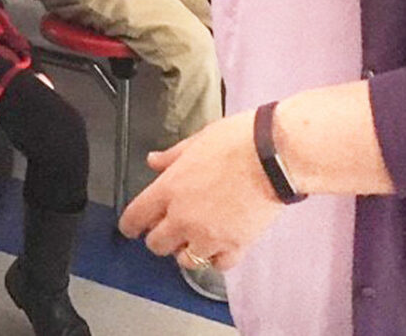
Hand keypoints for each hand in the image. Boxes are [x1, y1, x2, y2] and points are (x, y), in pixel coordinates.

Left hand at [119, 109, 282, 270]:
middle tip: (170, 229)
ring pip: (185, 260)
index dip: (130, 226)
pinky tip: (221, 245)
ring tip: (197, 238)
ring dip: (188, 251)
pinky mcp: (235, 246)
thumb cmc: (237, 141)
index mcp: (168, 189)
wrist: (275, 156)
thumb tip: (153, 161)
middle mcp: (183, 217)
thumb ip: (172, 157)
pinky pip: (218, 265)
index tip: (132, 228)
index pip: (135, 217)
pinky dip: (218, 258)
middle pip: (156, 244)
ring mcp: (208, 236)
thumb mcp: (197, 141)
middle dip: (160, 238)